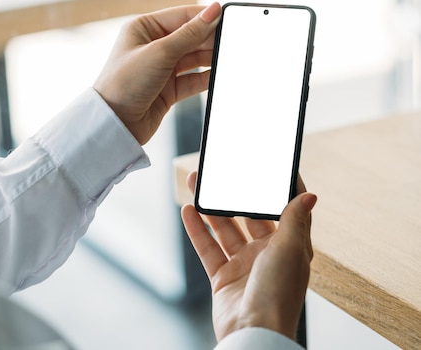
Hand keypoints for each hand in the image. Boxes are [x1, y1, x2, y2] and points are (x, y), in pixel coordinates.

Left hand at [93, 2, 220, 144]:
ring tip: (230, 56)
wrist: (114, 123)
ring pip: (194, 59)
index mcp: (143, 28)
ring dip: (211, 58)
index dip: (204, 17)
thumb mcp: (160, 52)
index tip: (227, 17)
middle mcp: (151, 46)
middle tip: (232, 40)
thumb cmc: (124, 83)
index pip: (181, 16)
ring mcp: (161, 68)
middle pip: (190, 37)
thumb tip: (212, 11)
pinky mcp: (168, 89)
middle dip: (209, 39)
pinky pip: (193, 79)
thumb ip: (190, 33)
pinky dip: (207, 77)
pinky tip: (220, 74)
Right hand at [181, 171, 315, 341]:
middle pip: (249, 216)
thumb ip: (294, 219)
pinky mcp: (223, 276)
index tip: (269, 166)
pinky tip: (188, 210)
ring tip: (198, 184)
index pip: (286, 210)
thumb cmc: (279, 294)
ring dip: (211, 207)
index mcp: (290, 247)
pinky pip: (207, 247)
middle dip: (235, 194)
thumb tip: (310, 194)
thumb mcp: (290, 250)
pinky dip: (197, 229)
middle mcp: (267, 254)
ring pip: (224, 228)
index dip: (278, 188)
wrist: (252, 332)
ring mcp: (243, 265)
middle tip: (223, 173)